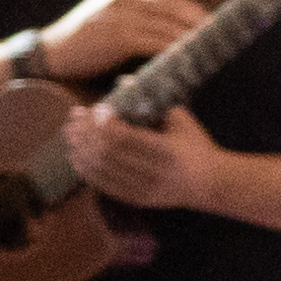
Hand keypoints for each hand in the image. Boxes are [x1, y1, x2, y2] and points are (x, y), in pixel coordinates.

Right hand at [35, 0, 209, 89]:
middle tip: (219, 35)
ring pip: (167, 23)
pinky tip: (185, 57)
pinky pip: (156, 41)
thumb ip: (144, 0)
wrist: (48, 56)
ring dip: (190, 37)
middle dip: (198, 20)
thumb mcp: (111, 12)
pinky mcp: (117, 35)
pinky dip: (173, 49)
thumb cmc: (81, 40)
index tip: (212, 22)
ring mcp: (118, 15)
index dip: (193, 8)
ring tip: (208, 49)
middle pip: (173, 5)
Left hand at [64, 103, 223, 217]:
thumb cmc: (195, 146)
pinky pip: (103, 185)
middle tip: (73, 119)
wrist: (211, 183)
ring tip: (70, 135)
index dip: (104, 122)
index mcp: (168, 151)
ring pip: (102, 169)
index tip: (94, 108)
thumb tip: (123, 81)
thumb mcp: (182, 121)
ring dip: (81, 150)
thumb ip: (154, 102)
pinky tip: (76, 157)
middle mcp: (155, 173)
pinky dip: (85, 170)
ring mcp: (144, 189)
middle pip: (108, 152)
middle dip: (86, 133)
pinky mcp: (136, 199)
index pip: (125, 137)